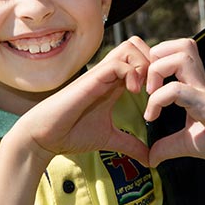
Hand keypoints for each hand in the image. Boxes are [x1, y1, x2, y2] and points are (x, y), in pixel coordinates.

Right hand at [10, 36, 151, 165]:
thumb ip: (130, 145)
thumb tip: (150, 160)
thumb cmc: (71, 134)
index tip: (160, 93)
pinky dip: (131, 74)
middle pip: (138, 44)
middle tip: (156, 87)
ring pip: (130, 47)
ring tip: (145, 90)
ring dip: (144, 65)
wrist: (44, 136)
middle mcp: (109, 73)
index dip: (155, 70)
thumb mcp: (109, 139)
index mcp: (114, 83)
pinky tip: (132, 93)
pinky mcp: (92, 79)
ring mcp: (100, 74)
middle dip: (154, 61)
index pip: (141, 59)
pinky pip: (118, 63)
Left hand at [144, 38, 204, 167]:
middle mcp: (199, 81)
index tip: (143, 90)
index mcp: (195, 84)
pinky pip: (179, 89)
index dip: (154, 63)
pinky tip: (153, 117)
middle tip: (146, 85)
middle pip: (178, 44)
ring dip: (157, 70)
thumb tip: (151, 158)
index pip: (174, 52)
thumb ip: (169, 146)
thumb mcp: (191, 143)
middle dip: (154, 58)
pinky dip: (159, 99)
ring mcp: (204, 90)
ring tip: (151, 94)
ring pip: (180, 55)